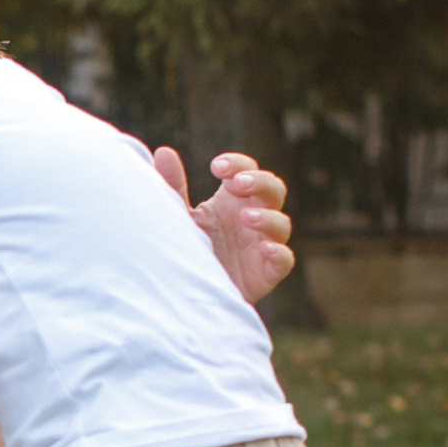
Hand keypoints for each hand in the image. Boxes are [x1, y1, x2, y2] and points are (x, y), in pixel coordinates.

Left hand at [154, 147, 294, 304]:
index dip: (238, 164)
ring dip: (267, 217)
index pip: (248, 170)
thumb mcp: (176, 216)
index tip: (216, 167)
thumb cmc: (185, 248)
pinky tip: (265, 248)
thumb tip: (164, 152)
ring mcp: (261, 244)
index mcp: (232, 199)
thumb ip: (172, 186)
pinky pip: (284, 260)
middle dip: (260, 182)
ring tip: (246, 217)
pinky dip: (279, 252)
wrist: (183, 294)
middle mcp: (252, 217)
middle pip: (273, 189)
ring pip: (281, 224)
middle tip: (237, 184)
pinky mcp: (266, 272)